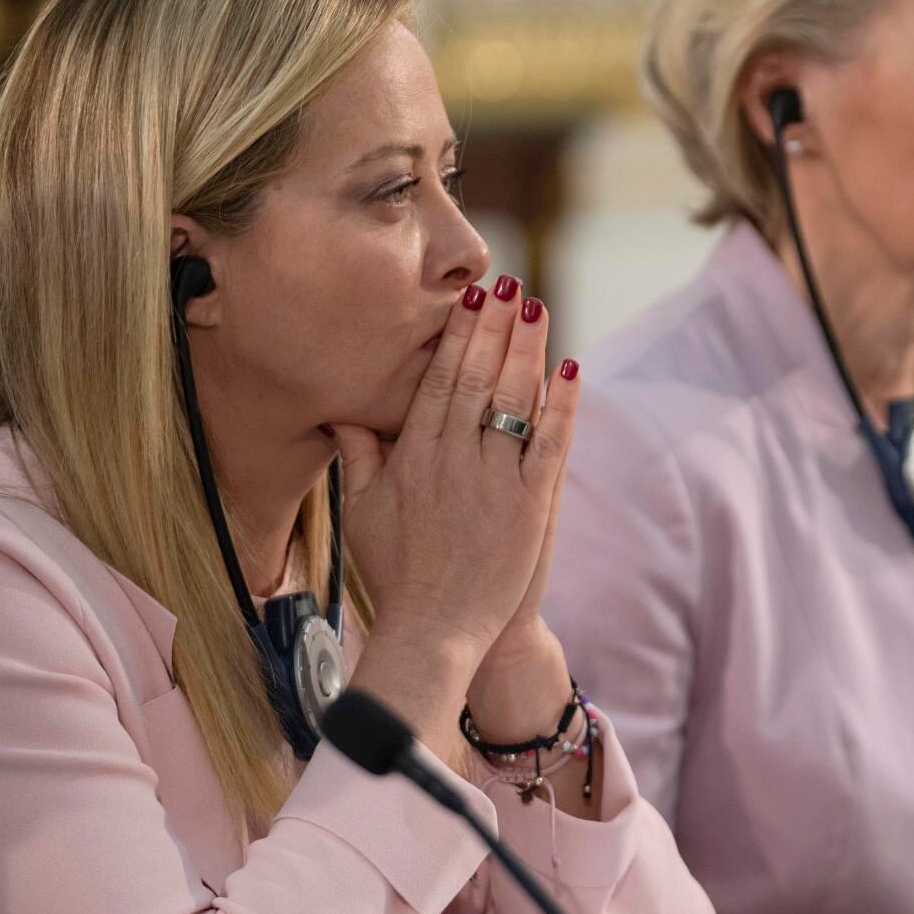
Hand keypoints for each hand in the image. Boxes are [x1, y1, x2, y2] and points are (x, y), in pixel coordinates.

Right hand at [335, 275, 579, 672]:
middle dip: (494, 326)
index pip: (439, 380)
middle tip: (509, 283)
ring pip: (513, 401)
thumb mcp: (363, 512)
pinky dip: (561, 407)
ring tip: (537, 308)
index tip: (469, 299)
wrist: (434, 629)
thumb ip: (360, 457)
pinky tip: (571, 371)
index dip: (457, 336)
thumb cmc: (396, 573)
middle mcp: (452, 459)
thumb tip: (343, 412)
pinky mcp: (529, 506)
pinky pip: (549, 444)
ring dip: (526, 351)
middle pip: (476, 377)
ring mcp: (493, 481)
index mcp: (413, 455)